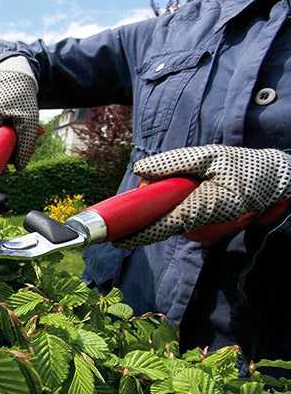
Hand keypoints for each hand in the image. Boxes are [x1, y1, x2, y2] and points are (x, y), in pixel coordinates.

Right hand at [0, 57, 39, 169]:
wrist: (15, 72)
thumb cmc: (20, 94)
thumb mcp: (28, 120)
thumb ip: (24, 145)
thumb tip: (19, 167)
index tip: (3, 167)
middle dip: (11, 151)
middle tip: (31, 149)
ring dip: (16, 141)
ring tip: (37, 133)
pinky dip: (13, 132)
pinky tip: (29, 128)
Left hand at [114, 145, 290, 246]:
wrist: (274, 180)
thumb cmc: (243, 167)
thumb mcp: (211, 156)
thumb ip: (175, 162)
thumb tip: (140, 171)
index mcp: (205, 207)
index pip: (166, 224)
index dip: (141, 232)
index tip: (119, 238)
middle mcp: (203, 222)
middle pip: (163, 225)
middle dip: (143, 218)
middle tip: (126, 210)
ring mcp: (203, 225)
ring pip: (169, 221)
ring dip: (156, 211)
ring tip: (154, 192)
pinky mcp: (203, 222)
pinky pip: (178, 218)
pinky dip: (168, 209)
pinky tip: (167, 198)